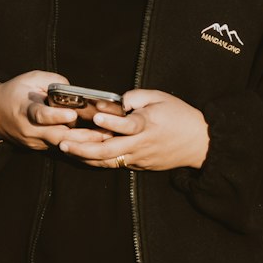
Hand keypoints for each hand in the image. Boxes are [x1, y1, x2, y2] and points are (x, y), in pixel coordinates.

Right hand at [0, 71, 114, 152]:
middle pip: (58, 136)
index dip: (56, 116)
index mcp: (25, 109)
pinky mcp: (39, 148)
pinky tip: (95, 143)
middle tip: (104, 134)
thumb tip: (75, 92)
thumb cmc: (15, 92)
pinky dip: (76, 145)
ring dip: (83, 143)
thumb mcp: (32, 78)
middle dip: (82, 136)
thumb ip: (54, 83)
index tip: (72, 114)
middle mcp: (30, 130)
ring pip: (61, 145)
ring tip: (106, 139)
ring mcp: (35, 141)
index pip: (41, 115)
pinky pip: (60, 147)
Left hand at [59, 88, 208, 171]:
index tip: (96, 118)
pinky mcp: (140, 165)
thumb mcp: (160, 97)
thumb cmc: (180, 115)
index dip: (111, 123)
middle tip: (63, 142)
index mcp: (147, 125)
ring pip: (108, 161)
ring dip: (85, 157)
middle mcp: (141, 144)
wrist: (200, 143)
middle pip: (109, 151)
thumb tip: (118, 101)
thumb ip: (137, 97)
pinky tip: (83, 155)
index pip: (127, 125)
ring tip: (66, 150)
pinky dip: (98, 160)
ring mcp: (139, 158)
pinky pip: (116, 164)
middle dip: (83, 148)